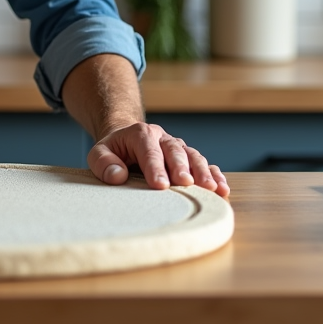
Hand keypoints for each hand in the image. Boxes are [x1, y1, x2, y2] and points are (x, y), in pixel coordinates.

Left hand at [87, 122, 228, 196]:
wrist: (126, 140)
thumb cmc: (113, 151)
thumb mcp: (99, 153)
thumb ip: (104, 163)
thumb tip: (117, 176)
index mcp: (140, 134)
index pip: (149, 150)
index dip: (155, 168)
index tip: (160, 185)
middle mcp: (162, 138)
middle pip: (175, 151)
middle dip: (181, 167)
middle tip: (187, 184)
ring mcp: (177, 147)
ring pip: (193, 156)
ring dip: (204, 172)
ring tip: (212, 189)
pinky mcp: (188, 158)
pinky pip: (204, 164)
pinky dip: (215, 175)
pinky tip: (223, 189)